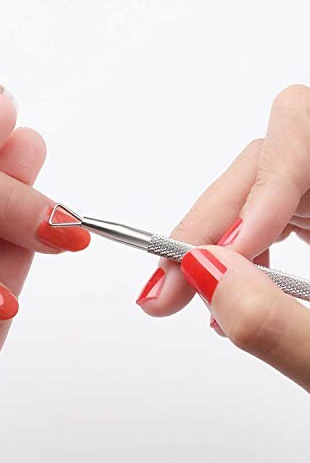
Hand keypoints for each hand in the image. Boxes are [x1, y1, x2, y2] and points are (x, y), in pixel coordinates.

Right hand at [137, 85, 309, 389]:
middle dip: (209, 222)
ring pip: (254, 182)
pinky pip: (261, 209)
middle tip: (167, 286)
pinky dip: (230, 246)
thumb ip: (277, 323)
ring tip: (190, 295)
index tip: (212, 261)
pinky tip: (228, 288)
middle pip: (266, 158)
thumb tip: (203, 272)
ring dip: (212, 235)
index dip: (257, 194)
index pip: (304, 139)